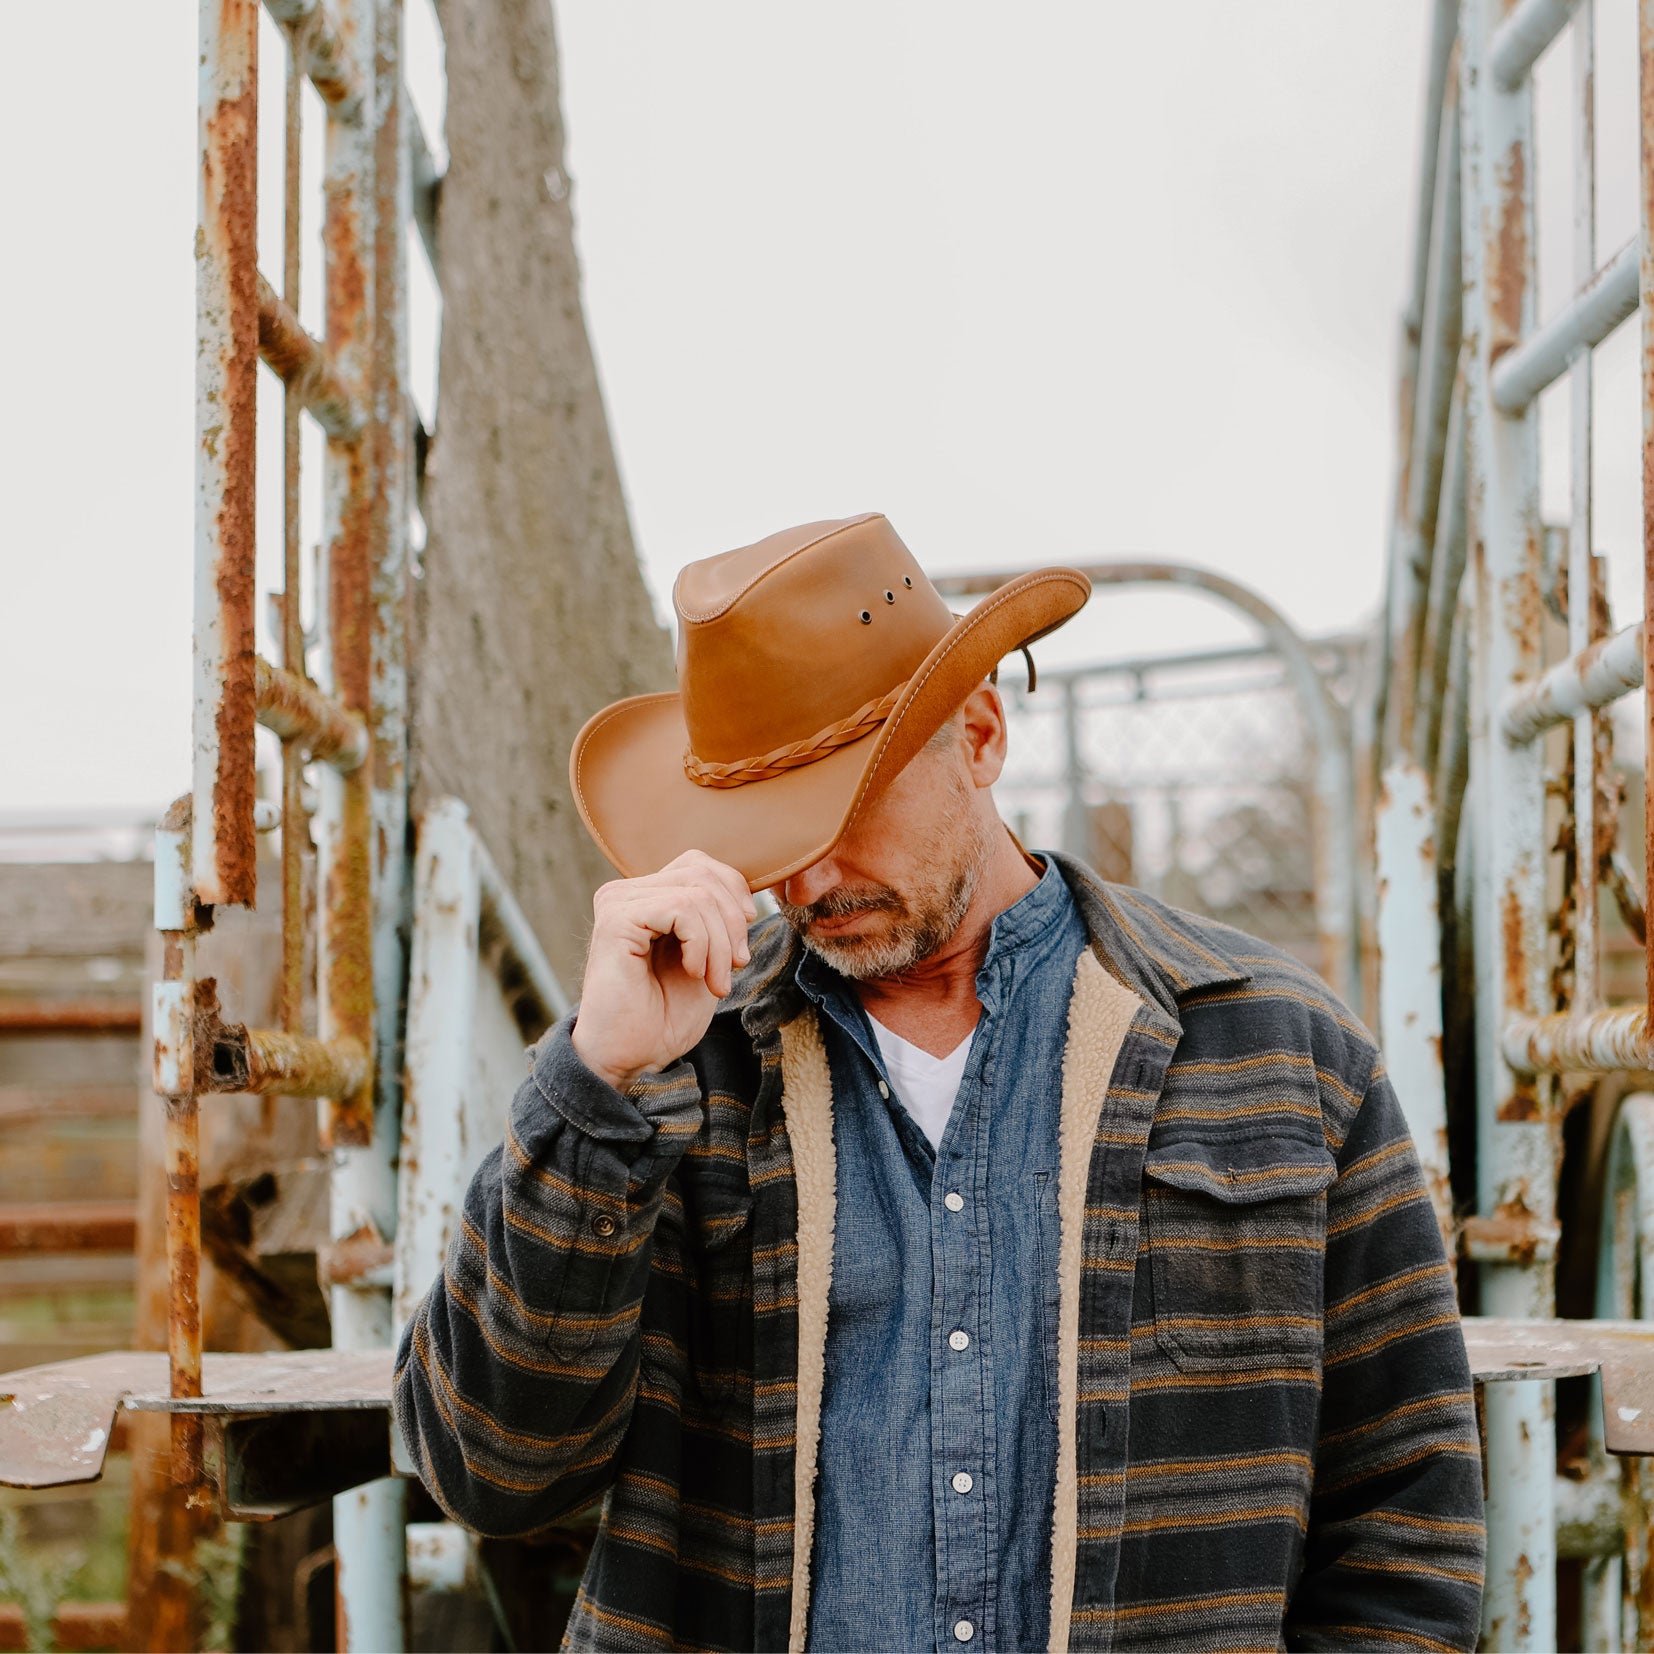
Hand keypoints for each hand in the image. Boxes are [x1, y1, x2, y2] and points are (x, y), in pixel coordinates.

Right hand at [570, 850, 757, 1091]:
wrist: (630, 1057)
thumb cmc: (663, 1015)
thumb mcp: (706, 958)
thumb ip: (717, 921)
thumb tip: (748, 897)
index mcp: (646, 897)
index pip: (700, 864)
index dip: (734, 896)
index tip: (741, 944)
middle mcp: (627, 892)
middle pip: (702, 872)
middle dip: (732, 922)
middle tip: (735, 967)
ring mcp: (618, 902)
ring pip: (697, 892)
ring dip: (720, 943)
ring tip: (715, 980)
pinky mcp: (617, 918)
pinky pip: (681, 908)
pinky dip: (701, 944)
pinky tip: (692, 972)